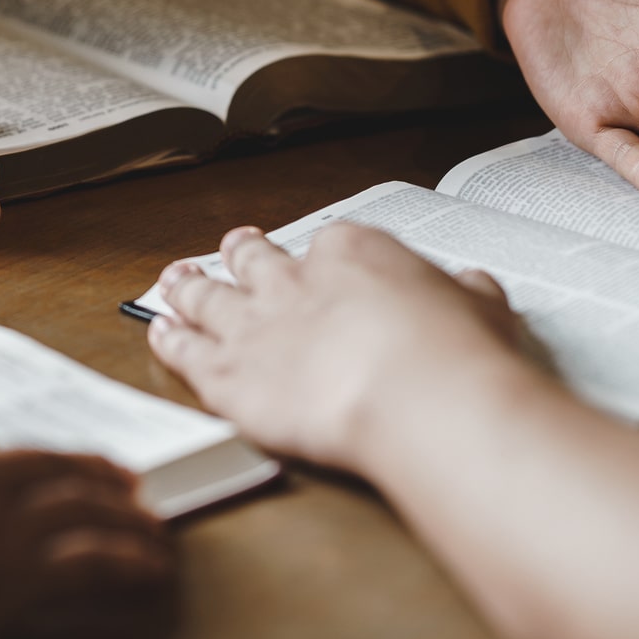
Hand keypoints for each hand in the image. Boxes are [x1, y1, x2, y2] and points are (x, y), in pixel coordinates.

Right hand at [0, 403, 171, 638]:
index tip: (10, 477)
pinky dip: (130, 561)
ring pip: (81, 503)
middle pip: (40, 462)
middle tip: (119, 482)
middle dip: (85, 471)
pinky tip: (151, 568)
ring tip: (151, 526)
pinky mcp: (5, 577)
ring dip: (124, 515)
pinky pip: (92, 560)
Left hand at [147, 223, 523, 469]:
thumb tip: (472, 288)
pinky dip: (169, 340)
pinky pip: (186, 351)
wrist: (414, 394)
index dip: (318, 256)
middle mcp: (291, 281)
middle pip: (254, 259)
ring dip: (187, 286)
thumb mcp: (480, 309)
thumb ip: (465, 295)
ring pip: (206, 296)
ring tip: (173, 278)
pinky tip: (158, 333)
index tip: (318, 261)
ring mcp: (253, 326)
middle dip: (241, 252)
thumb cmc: (453, 353)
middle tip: (232, 246)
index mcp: (350, 253)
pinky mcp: (228, 375)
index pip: (328, 244)